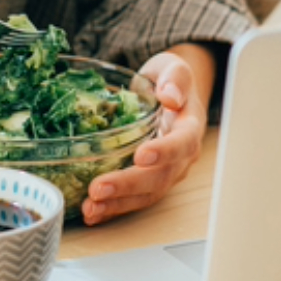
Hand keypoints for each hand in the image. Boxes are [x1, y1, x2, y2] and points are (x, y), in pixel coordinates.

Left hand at [81, 45, 213, 225]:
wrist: (172, 95)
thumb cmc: (170, 81)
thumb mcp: (174, 68)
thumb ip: (175, 79)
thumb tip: (171, 96)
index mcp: (189, 127)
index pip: (182, 143)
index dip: (164, 152)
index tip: (141, 155)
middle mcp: (181, 156)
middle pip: (159, 177)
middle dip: (128, 185)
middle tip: (98, 188)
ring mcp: (167, 172)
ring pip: (146, 194)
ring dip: (117, 204)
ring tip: (90, 207)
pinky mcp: (150, 181)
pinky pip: (134, 199)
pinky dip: (113, 208)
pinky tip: (91, 213)